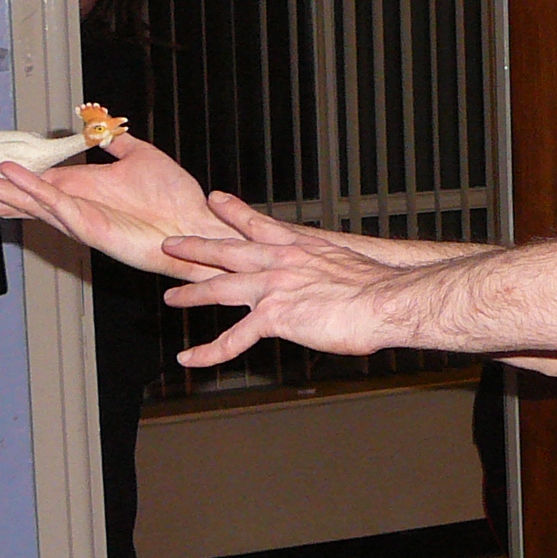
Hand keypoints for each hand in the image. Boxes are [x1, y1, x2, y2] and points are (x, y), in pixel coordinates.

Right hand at [0, 135, 233, 279]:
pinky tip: (13, 177)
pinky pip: (57, 206)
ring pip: (26, 202)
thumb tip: (99, 128)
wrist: (197, 223)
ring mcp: (77, 219)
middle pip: (12, 202)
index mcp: (74, 189)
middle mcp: (69, 206)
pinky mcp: (92, 228)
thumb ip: (116, 143)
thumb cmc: (173, 199)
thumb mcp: (140, 157)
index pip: (23, 186)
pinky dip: (34, 191)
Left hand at [162, 206, 421, 364]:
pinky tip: (190, 358)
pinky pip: (232, 338)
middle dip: (196, 247)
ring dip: (191, 293)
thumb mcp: (348, 267)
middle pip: (228, 251)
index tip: (216, 199)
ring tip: (171, 296)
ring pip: (220, 287)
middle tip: (171, 243)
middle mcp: (282, 261)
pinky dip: (208, 351)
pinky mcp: (273, 316)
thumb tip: (329, 288)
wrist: (385, 300)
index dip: (234, 212)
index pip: (260, 224)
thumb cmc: (379, 289)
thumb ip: (327, 274)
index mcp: (303, 247)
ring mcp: (273, 287)